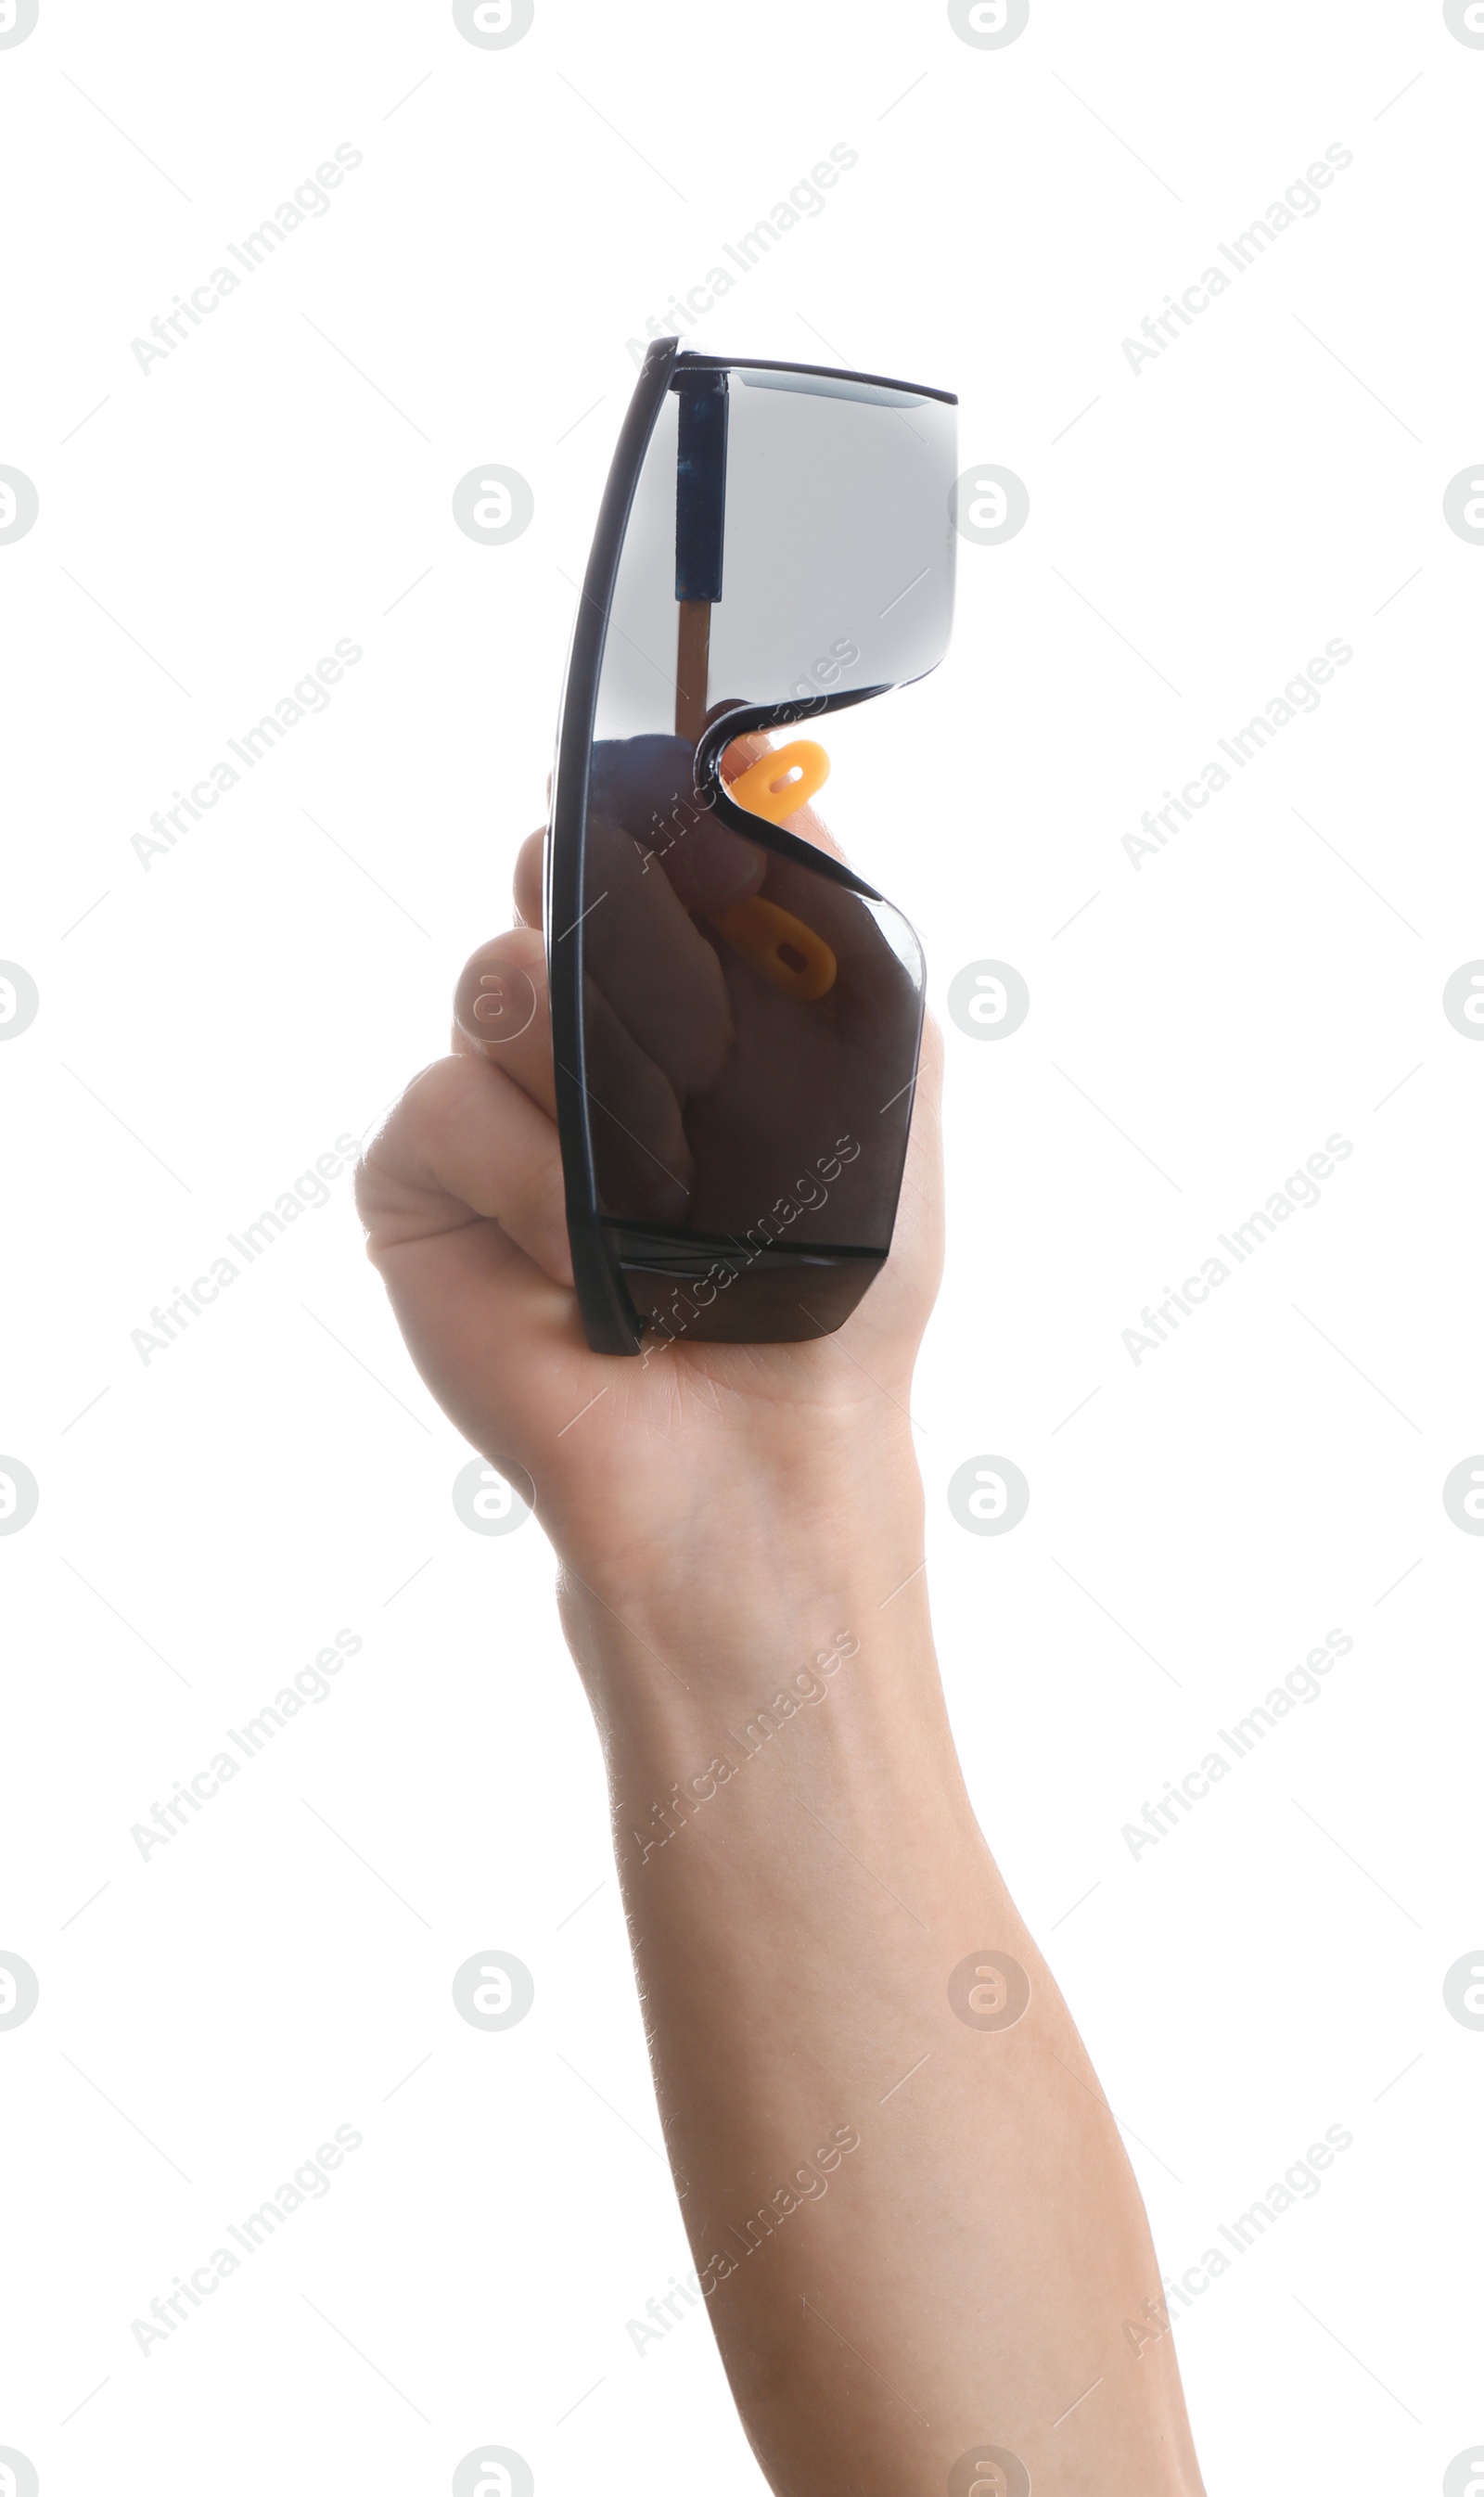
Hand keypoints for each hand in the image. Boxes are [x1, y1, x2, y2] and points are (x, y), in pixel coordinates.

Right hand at [354, 764, 942, 1600]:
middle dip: (627, 948)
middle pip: (548, 878)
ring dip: (597, 1089)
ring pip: (493, 986)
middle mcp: (576, 1029)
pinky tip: (586, 1269)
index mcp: (677, 990)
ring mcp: (489, 1102)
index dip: (643, 813)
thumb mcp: (877, 1069)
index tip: (681, 811)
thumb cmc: (834, 1276)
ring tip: (662, 1203)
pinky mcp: (417, 1183)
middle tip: (691, 1049)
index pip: (628, 836)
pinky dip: (527, 1182)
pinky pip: (441, 1106)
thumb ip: (824, 913)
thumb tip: (769, 766)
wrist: (762, 1447)